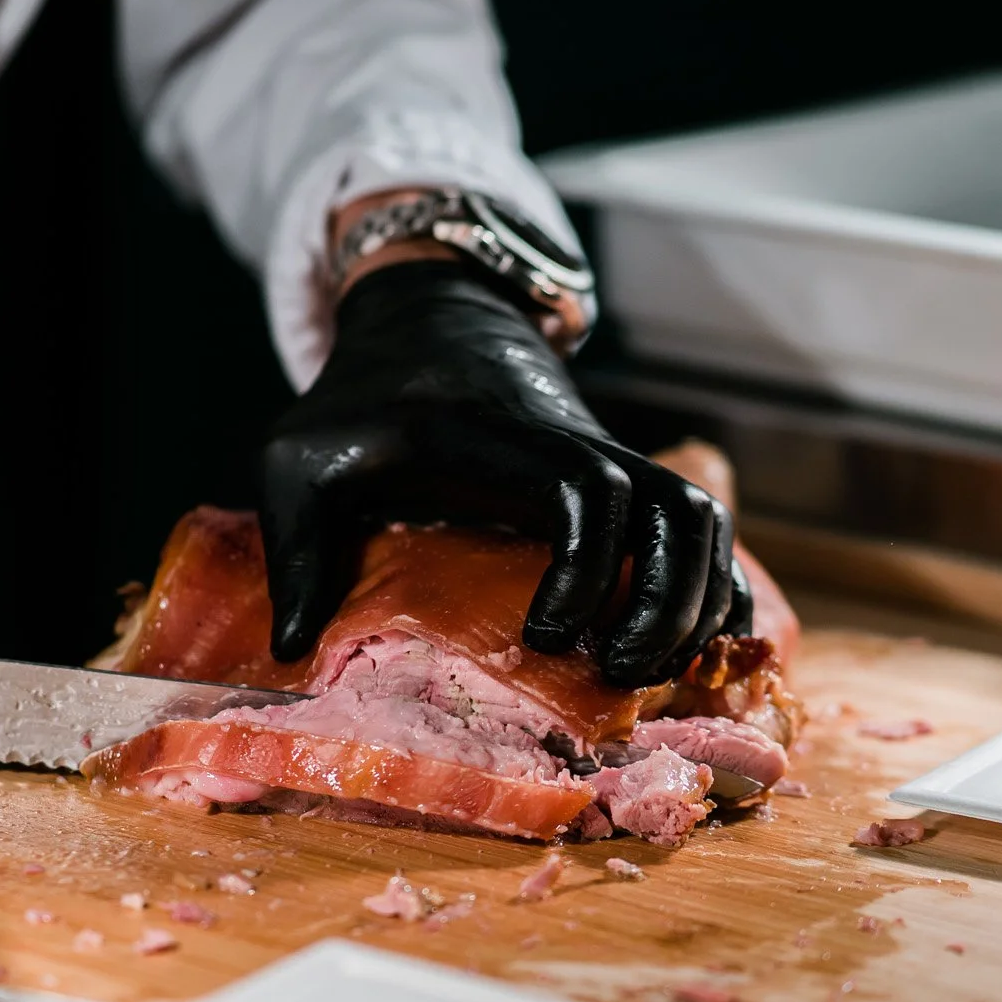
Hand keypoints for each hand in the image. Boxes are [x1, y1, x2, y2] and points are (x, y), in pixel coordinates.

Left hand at [260, 259, 749, 685]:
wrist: (425, 327)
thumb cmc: (359, 406)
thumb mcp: (298, 462)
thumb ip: (292, 548)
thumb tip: (292, 652)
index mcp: (499, 442)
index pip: (582, 487)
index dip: (586, 566)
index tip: (545, 635)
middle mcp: (575, 443)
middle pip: (670, 508)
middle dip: (661, 601)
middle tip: (614, 674)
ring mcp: (609, 456)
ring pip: (697, 515)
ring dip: (694, 597)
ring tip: (648, 669)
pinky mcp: (624, 478)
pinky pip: (698, 527)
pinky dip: (709, 585)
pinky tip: (687, 648)